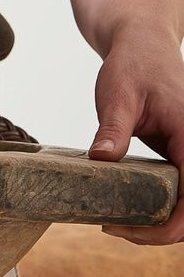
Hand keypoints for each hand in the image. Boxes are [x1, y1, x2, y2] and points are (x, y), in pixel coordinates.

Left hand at [88, 29, 183, 244]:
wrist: (143, 46)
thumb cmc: (133, 65)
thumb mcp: (118, 94)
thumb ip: (113, 129)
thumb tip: (101, 160)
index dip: (170, 224)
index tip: (132, 230)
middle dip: (160, 230)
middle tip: (114, 228)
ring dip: (161, 221)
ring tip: (117, 222)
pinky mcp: (182, 157)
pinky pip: (180, 192)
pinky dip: (159, 206)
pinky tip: (126, 206)